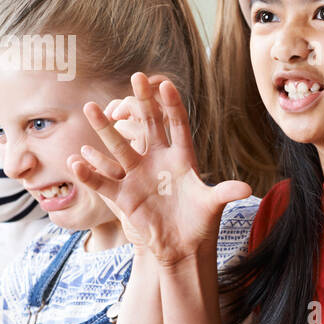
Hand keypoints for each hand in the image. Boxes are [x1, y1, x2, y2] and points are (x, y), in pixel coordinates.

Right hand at [68, 73, 249, 262]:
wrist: (183, 248)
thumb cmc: (201, 223)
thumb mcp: (213, 206)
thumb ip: (225, 193)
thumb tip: (247, 189)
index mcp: (183, 159)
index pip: (178, 125)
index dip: (172, 105)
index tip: (165, 84)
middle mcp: (158, 162)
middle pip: (149, 125)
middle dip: (142, 102)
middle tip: (137, 76)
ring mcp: (139, 176)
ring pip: (118, 147)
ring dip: (104, 129)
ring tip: (90, 107)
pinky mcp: (124, 196)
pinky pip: (104, 182)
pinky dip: (90, 173)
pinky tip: (77, 161)